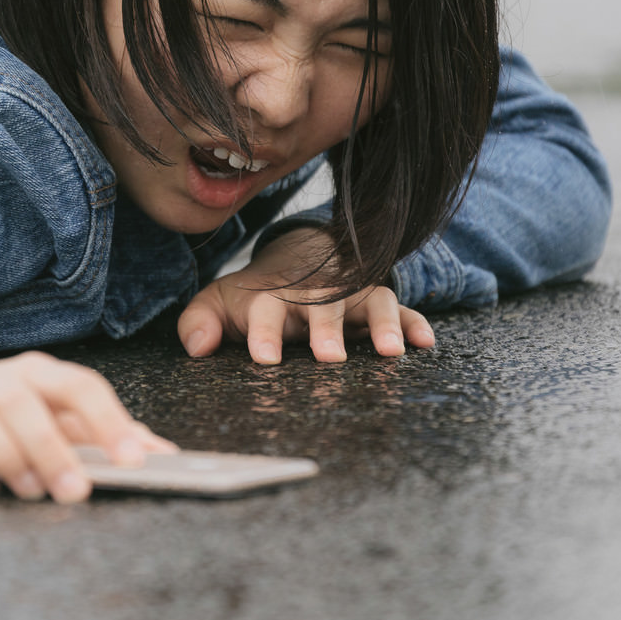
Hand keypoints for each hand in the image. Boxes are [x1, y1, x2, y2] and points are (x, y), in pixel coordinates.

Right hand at [0, 351, 173, 501]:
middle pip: (25, 402)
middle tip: (76, 492)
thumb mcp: (55, 424)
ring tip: (31, 490)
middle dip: (54, 448)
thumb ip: (104, 437)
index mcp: (37, 374)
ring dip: (10, 458)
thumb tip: (164, 455)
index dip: (109, 421)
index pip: (79, 384)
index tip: (134, 461)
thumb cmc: (2, 425)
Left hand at [177, 227, 433, 363]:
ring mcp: (351, 295)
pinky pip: (403, 310)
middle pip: (323, 304)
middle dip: (326, 329)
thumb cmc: (252, 297)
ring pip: (371, 302)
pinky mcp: (377, 304)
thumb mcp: (218, 303)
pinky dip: (413, 323)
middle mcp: (316, 293)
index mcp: (273, 295)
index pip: (266, 309)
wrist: (293, 261)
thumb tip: (196, 348)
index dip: (264, 332)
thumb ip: (198, 323)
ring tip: (389, 352)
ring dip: (381, 324)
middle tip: (328, 358)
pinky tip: (424, 342)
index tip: (264, 358)